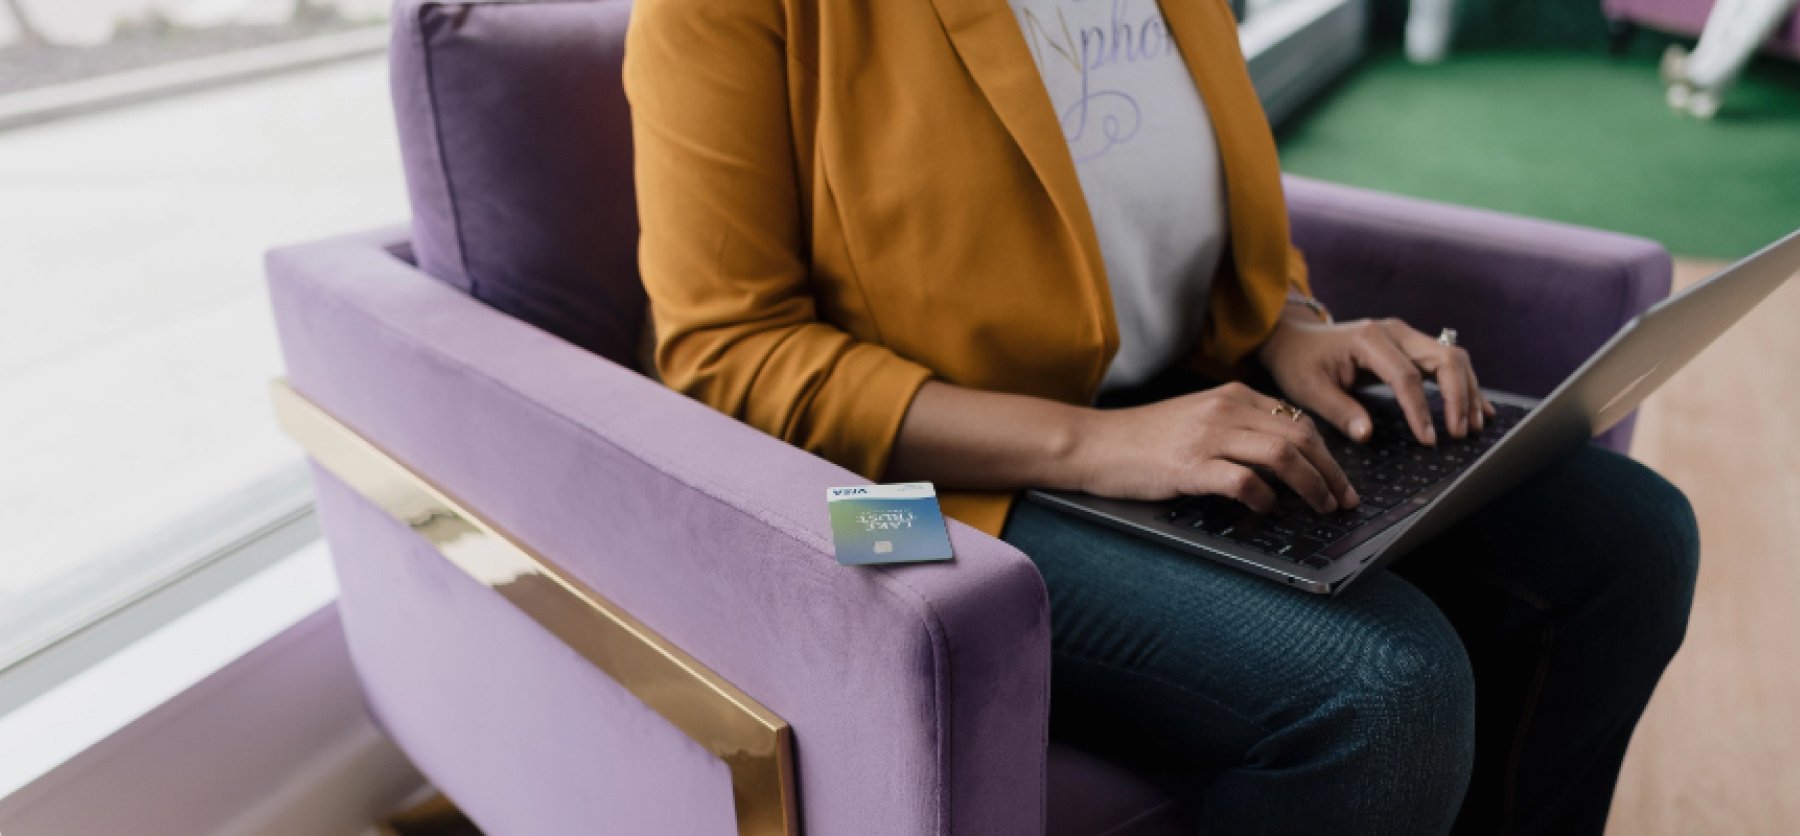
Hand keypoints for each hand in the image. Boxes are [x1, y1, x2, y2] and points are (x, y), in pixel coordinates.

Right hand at [1069, 382, 1358, 513]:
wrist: (1093, 443)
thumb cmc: (1143, 440)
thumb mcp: (1197, 419)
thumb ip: (1237, 429)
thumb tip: (1284, 462)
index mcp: (1231, 396)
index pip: (1297, 421)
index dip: (1328, 455)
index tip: (1340, 482)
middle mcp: (1225, 410)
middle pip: (1301, 437)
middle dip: (1331, 473)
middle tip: (1343, 501)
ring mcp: (1207, 436)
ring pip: (1283, 455)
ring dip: (1311, 486)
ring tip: (1320, 508)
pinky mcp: (1189, 466)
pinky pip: (1244, 481)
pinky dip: (1265, 498)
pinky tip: (1268, 509)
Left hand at [1257, 315, 1496, 444]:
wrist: (1296, 339)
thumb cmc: (1300, 364)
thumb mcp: (1309, 390)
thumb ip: (1339, 411)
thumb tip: (1367, 435)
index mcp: (1368, 339)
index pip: (1406, 376)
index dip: (1421, 410)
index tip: (1429, 440)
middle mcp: (1394, 331)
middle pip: (1444, 359)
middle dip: (1458, 397)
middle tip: (1460, 434)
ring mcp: (1406, 335)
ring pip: (1452, 357)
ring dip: (1467, 391)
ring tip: (1473, 427)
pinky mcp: (1411, 345)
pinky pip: (1447, 361)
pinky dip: (1464, 384)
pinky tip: (1479, 408)